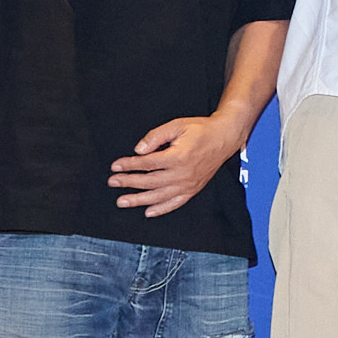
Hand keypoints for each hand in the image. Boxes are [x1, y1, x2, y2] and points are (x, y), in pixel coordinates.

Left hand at [109, 115, 243, 217]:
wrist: (224, 138)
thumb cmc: (201, 130)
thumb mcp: (177, 125)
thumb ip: (156, 136)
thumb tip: (139, 150)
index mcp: (178, 157)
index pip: (147, 163)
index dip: (129, 165)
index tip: (115, 166)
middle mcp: (183, 174)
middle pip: (150, 181)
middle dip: (128, 182)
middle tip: (113, 182)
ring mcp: (188, 184)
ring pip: (159, 196)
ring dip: (138, 200)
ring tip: (122, 201)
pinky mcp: (193, 189)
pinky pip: (175, 203)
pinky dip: (161, 209)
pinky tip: (148, 212)